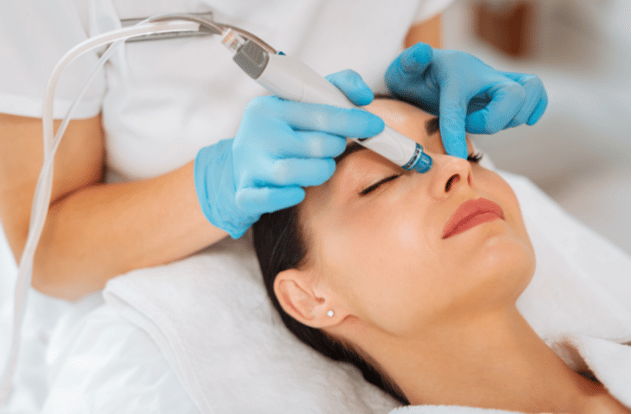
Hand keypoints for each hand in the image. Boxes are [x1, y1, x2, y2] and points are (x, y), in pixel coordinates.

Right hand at [194, 70, 383, 237]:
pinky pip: (269, 198)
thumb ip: (335, 89)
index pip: (320, 112)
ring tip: (321, 167)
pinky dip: (288, 196)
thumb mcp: (298, 105)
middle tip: (336, 146)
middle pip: (313, 144)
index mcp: (270, 107)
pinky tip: (298, 191)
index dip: (353, 120)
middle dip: (335, 147)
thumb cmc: (277, 134)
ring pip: (293, 172)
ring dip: (319, 171)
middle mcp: (257, 133)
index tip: (375, 126)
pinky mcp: (244, 193)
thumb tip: (365, 96)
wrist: (235, 168)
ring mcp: (250, 164)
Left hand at [385, 43, 547, 158]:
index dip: (456, 130)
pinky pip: (536, 95)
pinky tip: (523, 120)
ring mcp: (497, 82)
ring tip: (483, 122)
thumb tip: (421, 52)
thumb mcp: (404, 70)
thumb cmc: (415, 75)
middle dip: (493, 121)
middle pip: (514, 95)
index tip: (454, 156)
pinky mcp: (507, 92)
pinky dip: (535, 109)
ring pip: (525, 99)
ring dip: (508, 120)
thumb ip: (410, 62)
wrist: (425, 71)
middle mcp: (483, 75)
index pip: (460, 102)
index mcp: (456, 72)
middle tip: (469, 125)